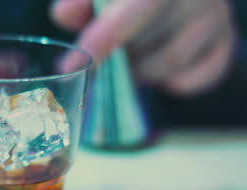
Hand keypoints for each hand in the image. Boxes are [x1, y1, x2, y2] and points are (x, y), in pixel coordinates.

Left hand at [51, 0, 235, 96]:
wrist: (175, 1)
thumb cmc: (128, 0)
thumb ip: (83, 2)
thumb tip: (64, 14)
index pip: (135, 11)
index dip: (102, 39)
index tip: (70, 65)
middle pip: (150, 43)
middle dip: (119, 60)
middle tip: (104, 63)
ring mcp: (215, 18)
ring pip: (169, 65)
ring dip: (140, 73)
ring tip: (128, 65)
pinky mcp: (224, 44)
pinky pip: (192, 80)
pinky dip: (167, 84)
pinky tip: (157, 73)